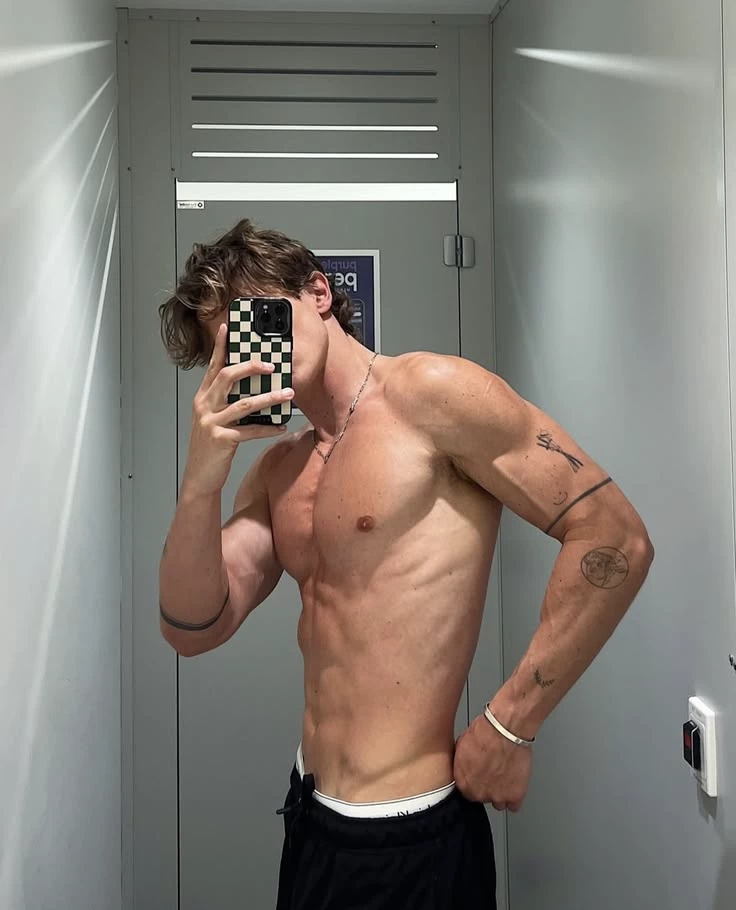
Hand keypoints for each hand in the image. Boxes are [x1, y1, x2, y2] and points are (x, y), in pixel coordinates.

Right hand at [182, 323, 294, 496]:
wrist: (199, 477)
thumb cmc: (211, 448)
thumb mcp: (215, 421)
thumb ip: (227, 404)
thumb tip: (255, 391)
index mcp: (203, 398)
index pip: (213, 367)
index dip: (221, 347)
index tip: (229, 328)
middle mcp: (204, 406)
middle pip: (227, 377)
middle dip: (250, 367)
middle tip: (272, 365)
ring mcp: (211, 423)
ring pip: (243, 404)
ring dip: (269, 398)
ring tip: (288, 395)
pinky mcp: (221, 440)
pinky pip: (250, 430)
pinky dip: (268, 428)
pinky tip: (282, 426)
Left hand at [453, 712, 532, 811]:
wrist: (505, 730)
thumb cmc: (485, 731)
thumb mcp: (462, 745)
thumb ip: (462, 763)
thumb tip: (466, 764)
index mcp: (463, 781)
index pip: (467, 792)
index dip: (475, 783)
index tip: (480, 777)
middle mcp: (478, 792)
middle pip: (483, 797)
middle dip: (487, 787)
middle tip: (493, 773)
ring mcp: (497, 796)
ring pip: (499, 803)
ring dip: (501, 793)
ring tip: (505, 778)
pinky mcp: (514, 795)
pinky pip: (514, 805)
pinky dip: (515, 796)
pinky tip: (515, 785)